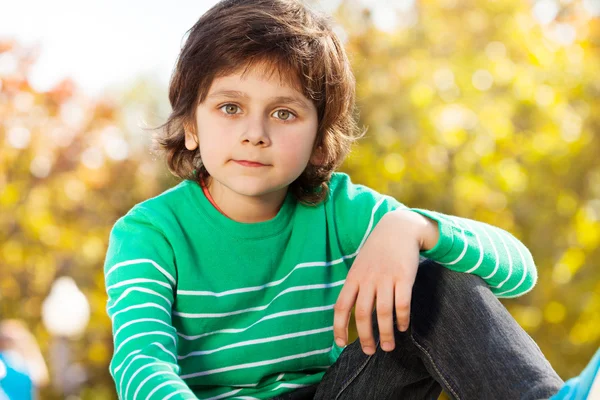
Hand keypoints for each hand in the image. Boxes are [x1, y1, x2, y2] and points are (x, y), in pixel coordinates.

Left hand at [333, 209, 438, 354]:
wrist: (398, 228)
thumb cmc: (377, 252)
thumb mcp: (360, 266)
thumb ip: (356, 287)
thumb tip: (351, 316)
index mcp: (353, 278)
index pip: (341, 307)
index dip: (339, 327)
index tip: (340, 344)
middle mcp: (368, 279)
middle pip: (363, 314)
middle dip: (365, 337)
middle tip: (369, 351)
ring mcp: (386, 278)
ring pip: (383, 313)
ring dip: (386, 333)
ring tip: (388, 347)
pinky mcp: (404, 277)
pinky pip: (402, 303)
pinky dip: (402, 319)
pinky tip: (402, 328)